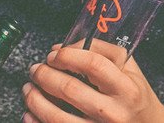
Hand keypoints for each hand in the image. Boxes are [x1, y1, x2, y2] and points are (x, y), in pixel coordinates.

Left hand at [22, 44, 163, 122]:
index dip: (67, 56)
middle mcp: (114, 112)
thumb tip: (62, 48)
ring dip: (35, 100)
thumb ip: (99, 50)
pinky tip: (30, 112)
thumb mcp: (128, 67)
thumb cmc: (134, 95)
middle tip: (36, 69)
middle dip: (45, 75)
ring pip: (57, 117)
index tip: (54, 54)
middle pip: (70, 90)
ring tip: (29, 88)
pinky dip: (36, 122)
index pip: (93, 65)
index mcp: (127, 89)